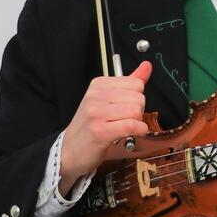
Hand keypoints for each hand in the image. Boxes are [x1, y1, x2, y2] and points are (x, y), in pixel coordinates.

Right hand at [59, 61, 151, 193]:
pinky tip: (133, 134)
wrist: (69, 150)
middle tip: (125, 120)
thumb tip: (147, 66)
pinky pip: (132, 126)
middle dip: (139, 111)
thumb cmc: (90, 126)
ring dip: (138, 123)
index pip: (136, 83)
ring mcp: (96, 113)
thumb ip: (130, 82)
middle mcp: (96, 95)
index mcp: (99, 84)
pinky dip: (139, 131)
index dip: (137, 98)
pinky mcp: (100, 131)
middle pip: (139, 97)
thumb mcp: (107, 100)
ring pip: (136, 111)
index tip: (126, 107)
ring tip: (125, 127)